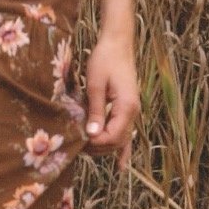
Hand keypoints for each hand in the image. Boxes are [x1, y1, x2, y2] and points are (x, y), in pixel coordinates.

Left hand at [83, 30, 139, 171]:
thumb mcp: (95, 84)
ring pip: (120, 139)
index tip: (78, 141)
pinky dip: (123, 150)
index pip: (112, 137)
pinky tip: (121, 166)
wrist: (117, 43)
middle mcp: (133, 113)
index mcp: (127, 107)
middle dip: (97, 147)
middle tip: (75, 144)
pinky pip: (126, 134)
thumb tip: (92, 135)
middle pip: (116, 142)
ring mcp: (132, 111)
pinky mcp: (127, 108)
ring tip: (85, 150)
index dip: (95, 143)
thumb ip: (95, 110)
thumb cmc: (104, 59)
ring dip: (104, 147)